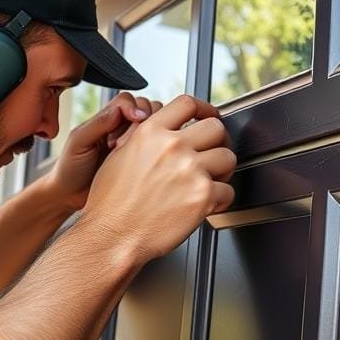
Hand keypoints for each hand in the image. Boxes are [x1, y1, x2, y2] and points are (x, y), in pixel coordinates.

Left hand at [46, 92, 162, 209]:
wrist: (72, 196)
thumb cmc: (70, 167)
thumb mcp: (78, 142)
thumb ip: (98, 123)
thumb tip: (119, 109)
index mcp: (106, 118)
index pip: (127, 100)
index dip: (133, 108)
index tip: (136, 119)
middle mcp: (122, 128)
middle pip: (146, 109)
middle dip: (142, 123)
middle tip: (122, 145)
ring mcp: (133, 144)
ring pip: (155, 126)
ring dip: (150, 136)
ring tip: (130, 154)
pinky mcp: (141, 161)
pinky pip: (157, 148)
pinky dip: (156, 150)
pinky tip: (139, 164)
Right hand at [81, 95, 236, 264]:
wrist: (112, 236)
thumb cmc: (111, 204)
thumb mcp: (119, 157)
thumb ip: (144, 138)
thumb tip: (162, 132)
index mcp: (151, 133)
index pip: (187, 104)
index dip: (204, 108)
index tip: (209, 116)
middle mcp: (172, 147)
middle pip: (215, 128)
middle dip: (218, 142)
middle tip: (213, 154)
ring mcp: (190, 170)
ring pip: (228, 157)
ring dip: (223, 171)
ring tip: (211, 182)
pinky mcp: (203, 196)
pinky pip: (228, 191)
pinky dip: (221, 200)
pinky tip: (208, 204)